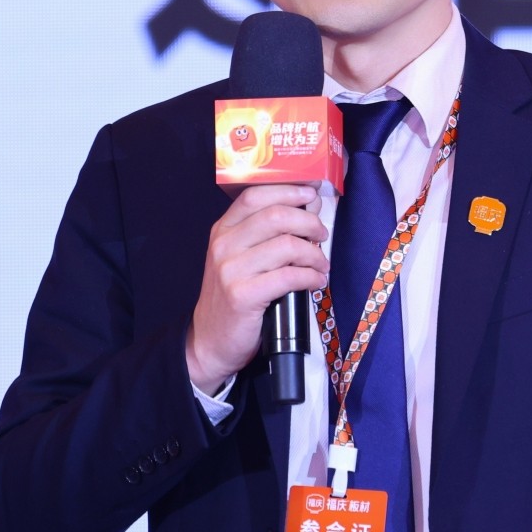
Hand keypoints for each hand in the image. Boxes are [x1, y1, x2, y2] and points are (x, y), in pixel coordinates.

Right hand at [186, 184, 327, 395]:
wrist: (210, 341)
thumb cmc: (234, 296)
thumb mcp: (240, 258)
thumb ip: (267, 233)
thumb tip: (308, 206)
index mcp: (223, 230)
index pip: (255, 195)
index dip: (288, 190)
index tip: (311, 194)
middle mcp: (223, 245)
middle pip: (276, 216)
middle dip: (308, 222)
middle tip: (322, 234)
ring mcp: (231, 270)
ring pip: (286, 245)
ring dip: (314, 253)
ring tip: (321, 264)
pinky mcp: (242, 295)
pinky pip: (288, 277)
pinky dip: (310, 277)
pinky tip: (316, 281)